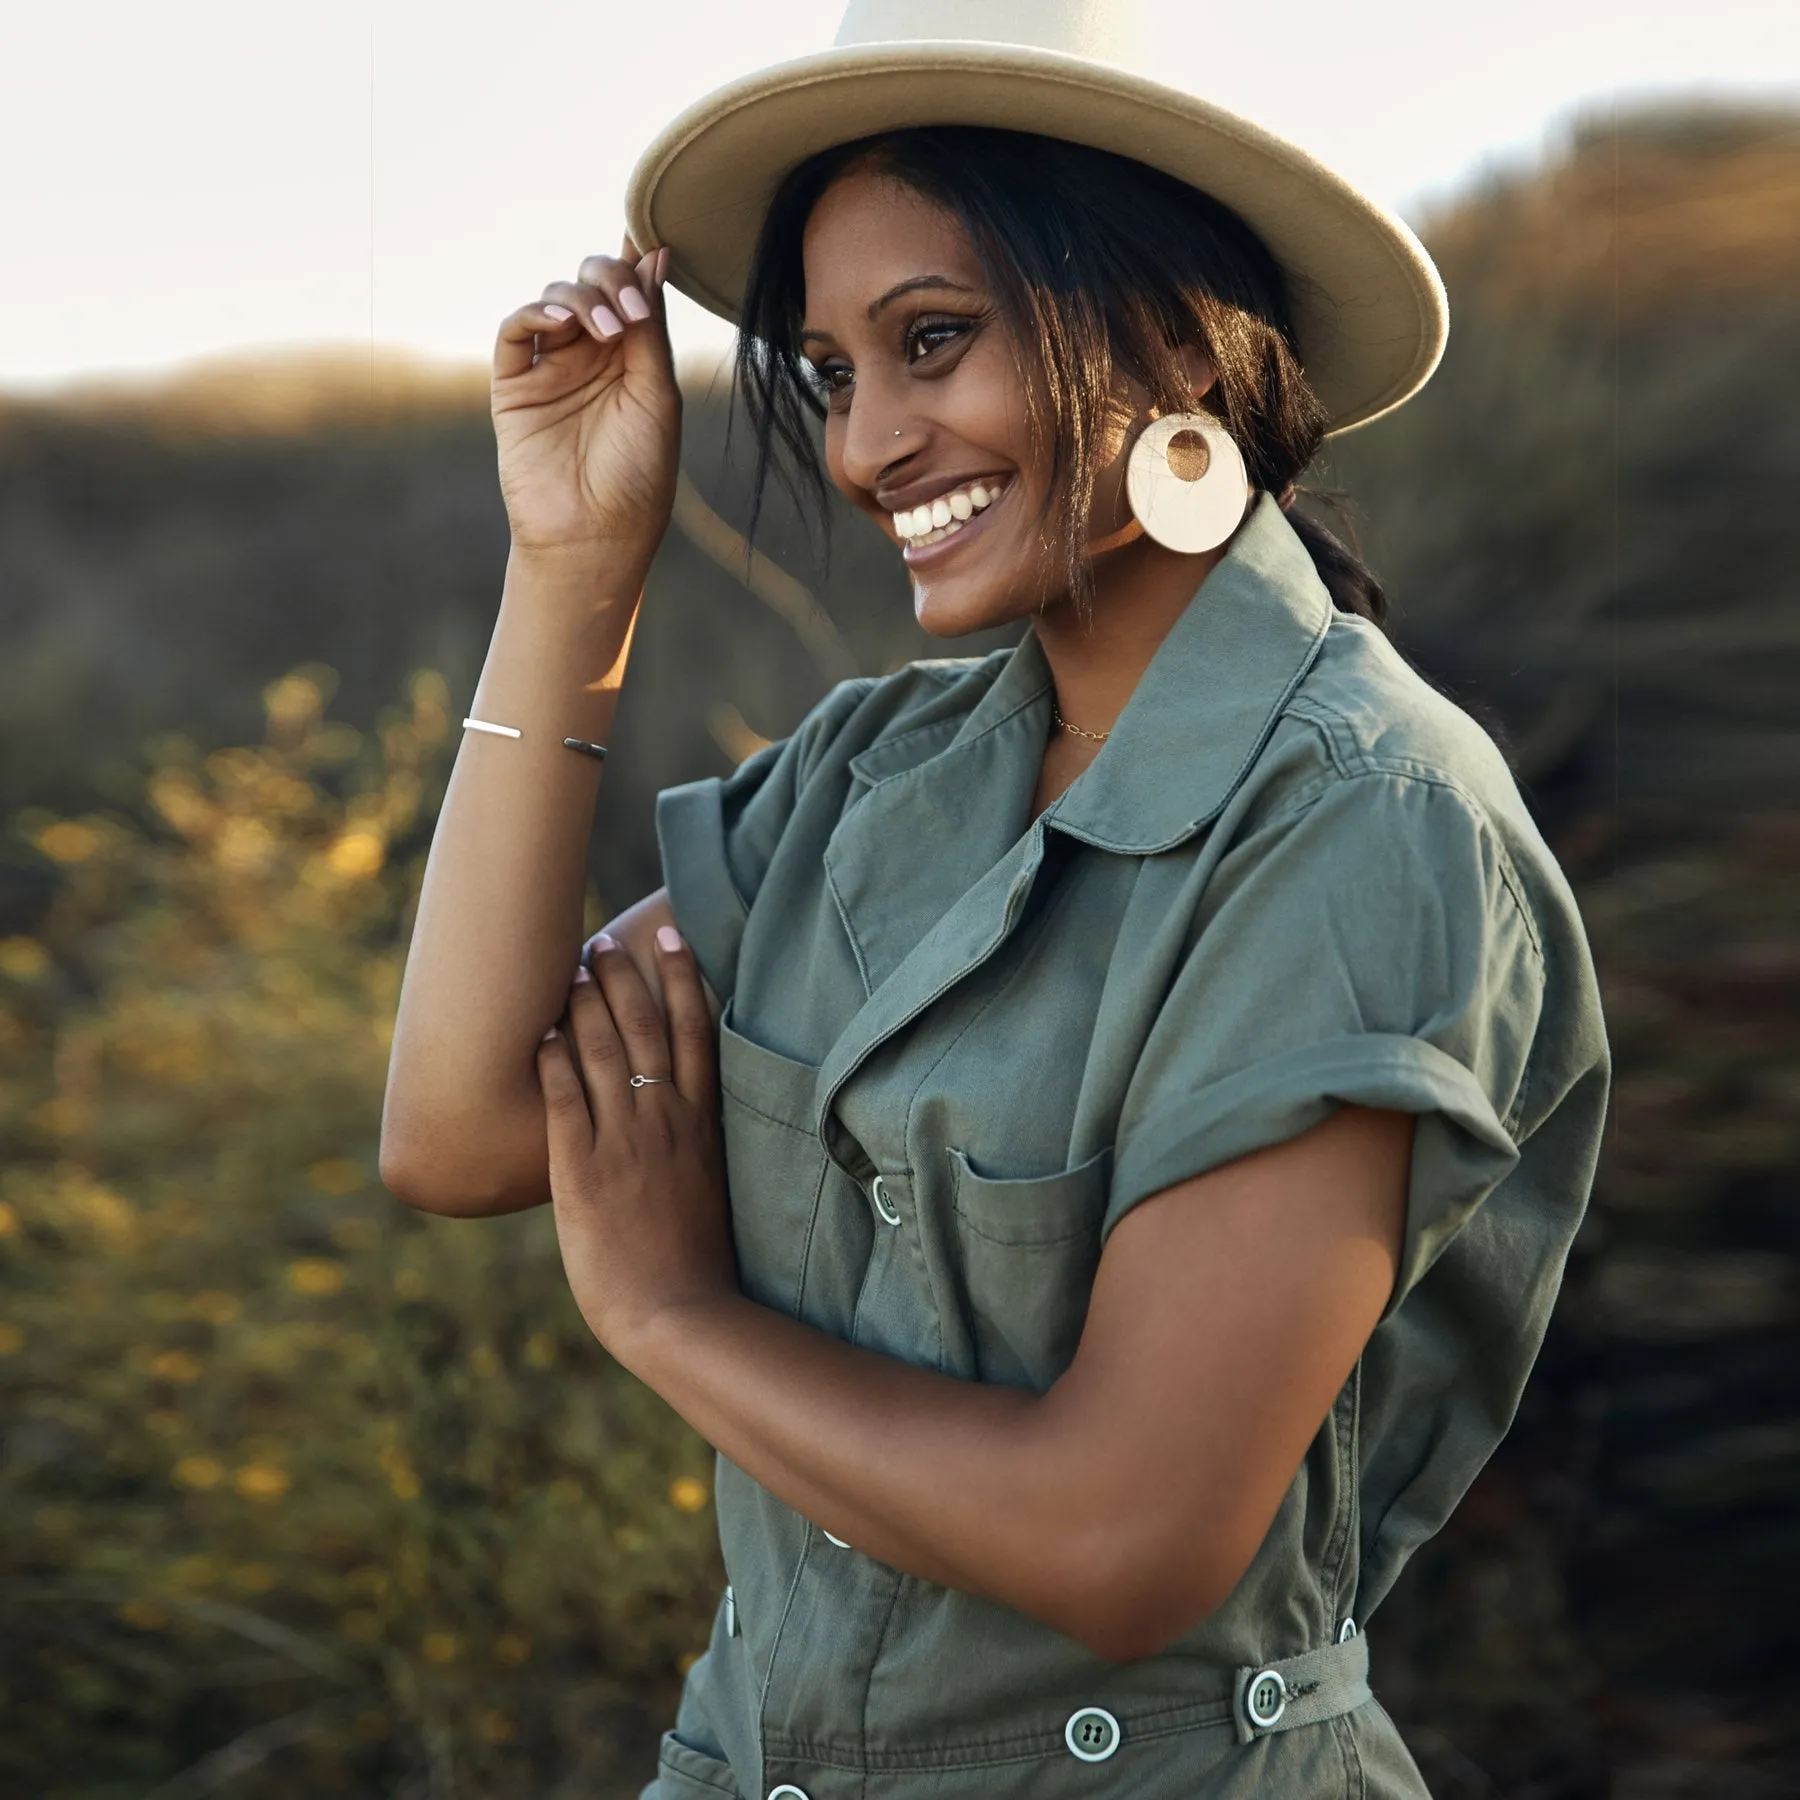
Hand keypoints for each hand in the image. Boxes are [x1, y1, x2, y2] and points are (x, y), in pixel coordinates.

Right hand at [492, 238, 682, 573]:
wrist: (594, 536)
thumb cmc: (637, 475)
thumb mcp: (657, 395)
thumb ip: (651, 328)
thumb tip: (654, 256)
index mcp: (634, 360)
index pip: (631, 294)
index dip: (634, 263)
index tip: (647, 236)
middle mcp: (592, 358)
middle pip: (592, 285)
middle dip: (609, 279)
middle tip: (628, 310)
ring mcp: (552, 369)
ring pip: (556, 300)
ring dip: (581, 299)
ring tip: (606, 330)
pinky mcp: (515, 386)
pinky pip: (515, 331)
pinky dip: (535, 313)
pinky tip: (559, 321)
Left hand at [535, 925, 734, 1362]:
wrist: (679, 1311)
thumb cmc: (697, 1264)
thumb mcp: (708, 1193)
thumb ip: (692, 1151)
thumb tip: (681, 1134)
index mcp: (701, 1124)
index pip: (694, 1032)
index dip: (682, 978)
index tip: (671, 937)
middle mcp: (665, 1118)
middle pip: (643, 1026)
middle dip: (622, 975)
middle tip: (604, 937)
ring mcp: (623, 1139)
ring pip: (602, 1049)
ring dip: (583, 1001)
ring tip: (570, 965)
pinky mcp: (583, 1167)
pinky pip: (563, 1097)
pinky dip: (551, 1059)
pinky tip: (538, 1031)